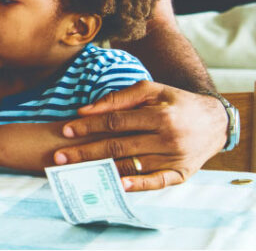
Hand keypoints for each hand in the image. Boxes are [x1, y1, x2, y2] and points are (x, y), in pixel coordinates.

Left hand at [55, 81, 225, 190]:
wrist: (215, 121)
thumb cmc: (176, 102)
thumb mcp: (152, 90)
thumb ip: (118, 98)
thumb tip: (84, 110)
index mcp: (160, 115)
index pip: (115, 122)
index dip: (89, 126)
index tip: (66, 130)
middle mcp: (168, 138)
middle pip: (118, 146)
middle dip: (85, 151)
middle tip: (60, 157)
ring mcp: (175, 158)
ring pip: (132, 165)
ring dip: (102, 169)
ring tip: (76, 172)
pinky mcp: (181, 174)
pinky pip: (156, 182)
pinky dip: (137, 185)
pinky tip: (116, 185)